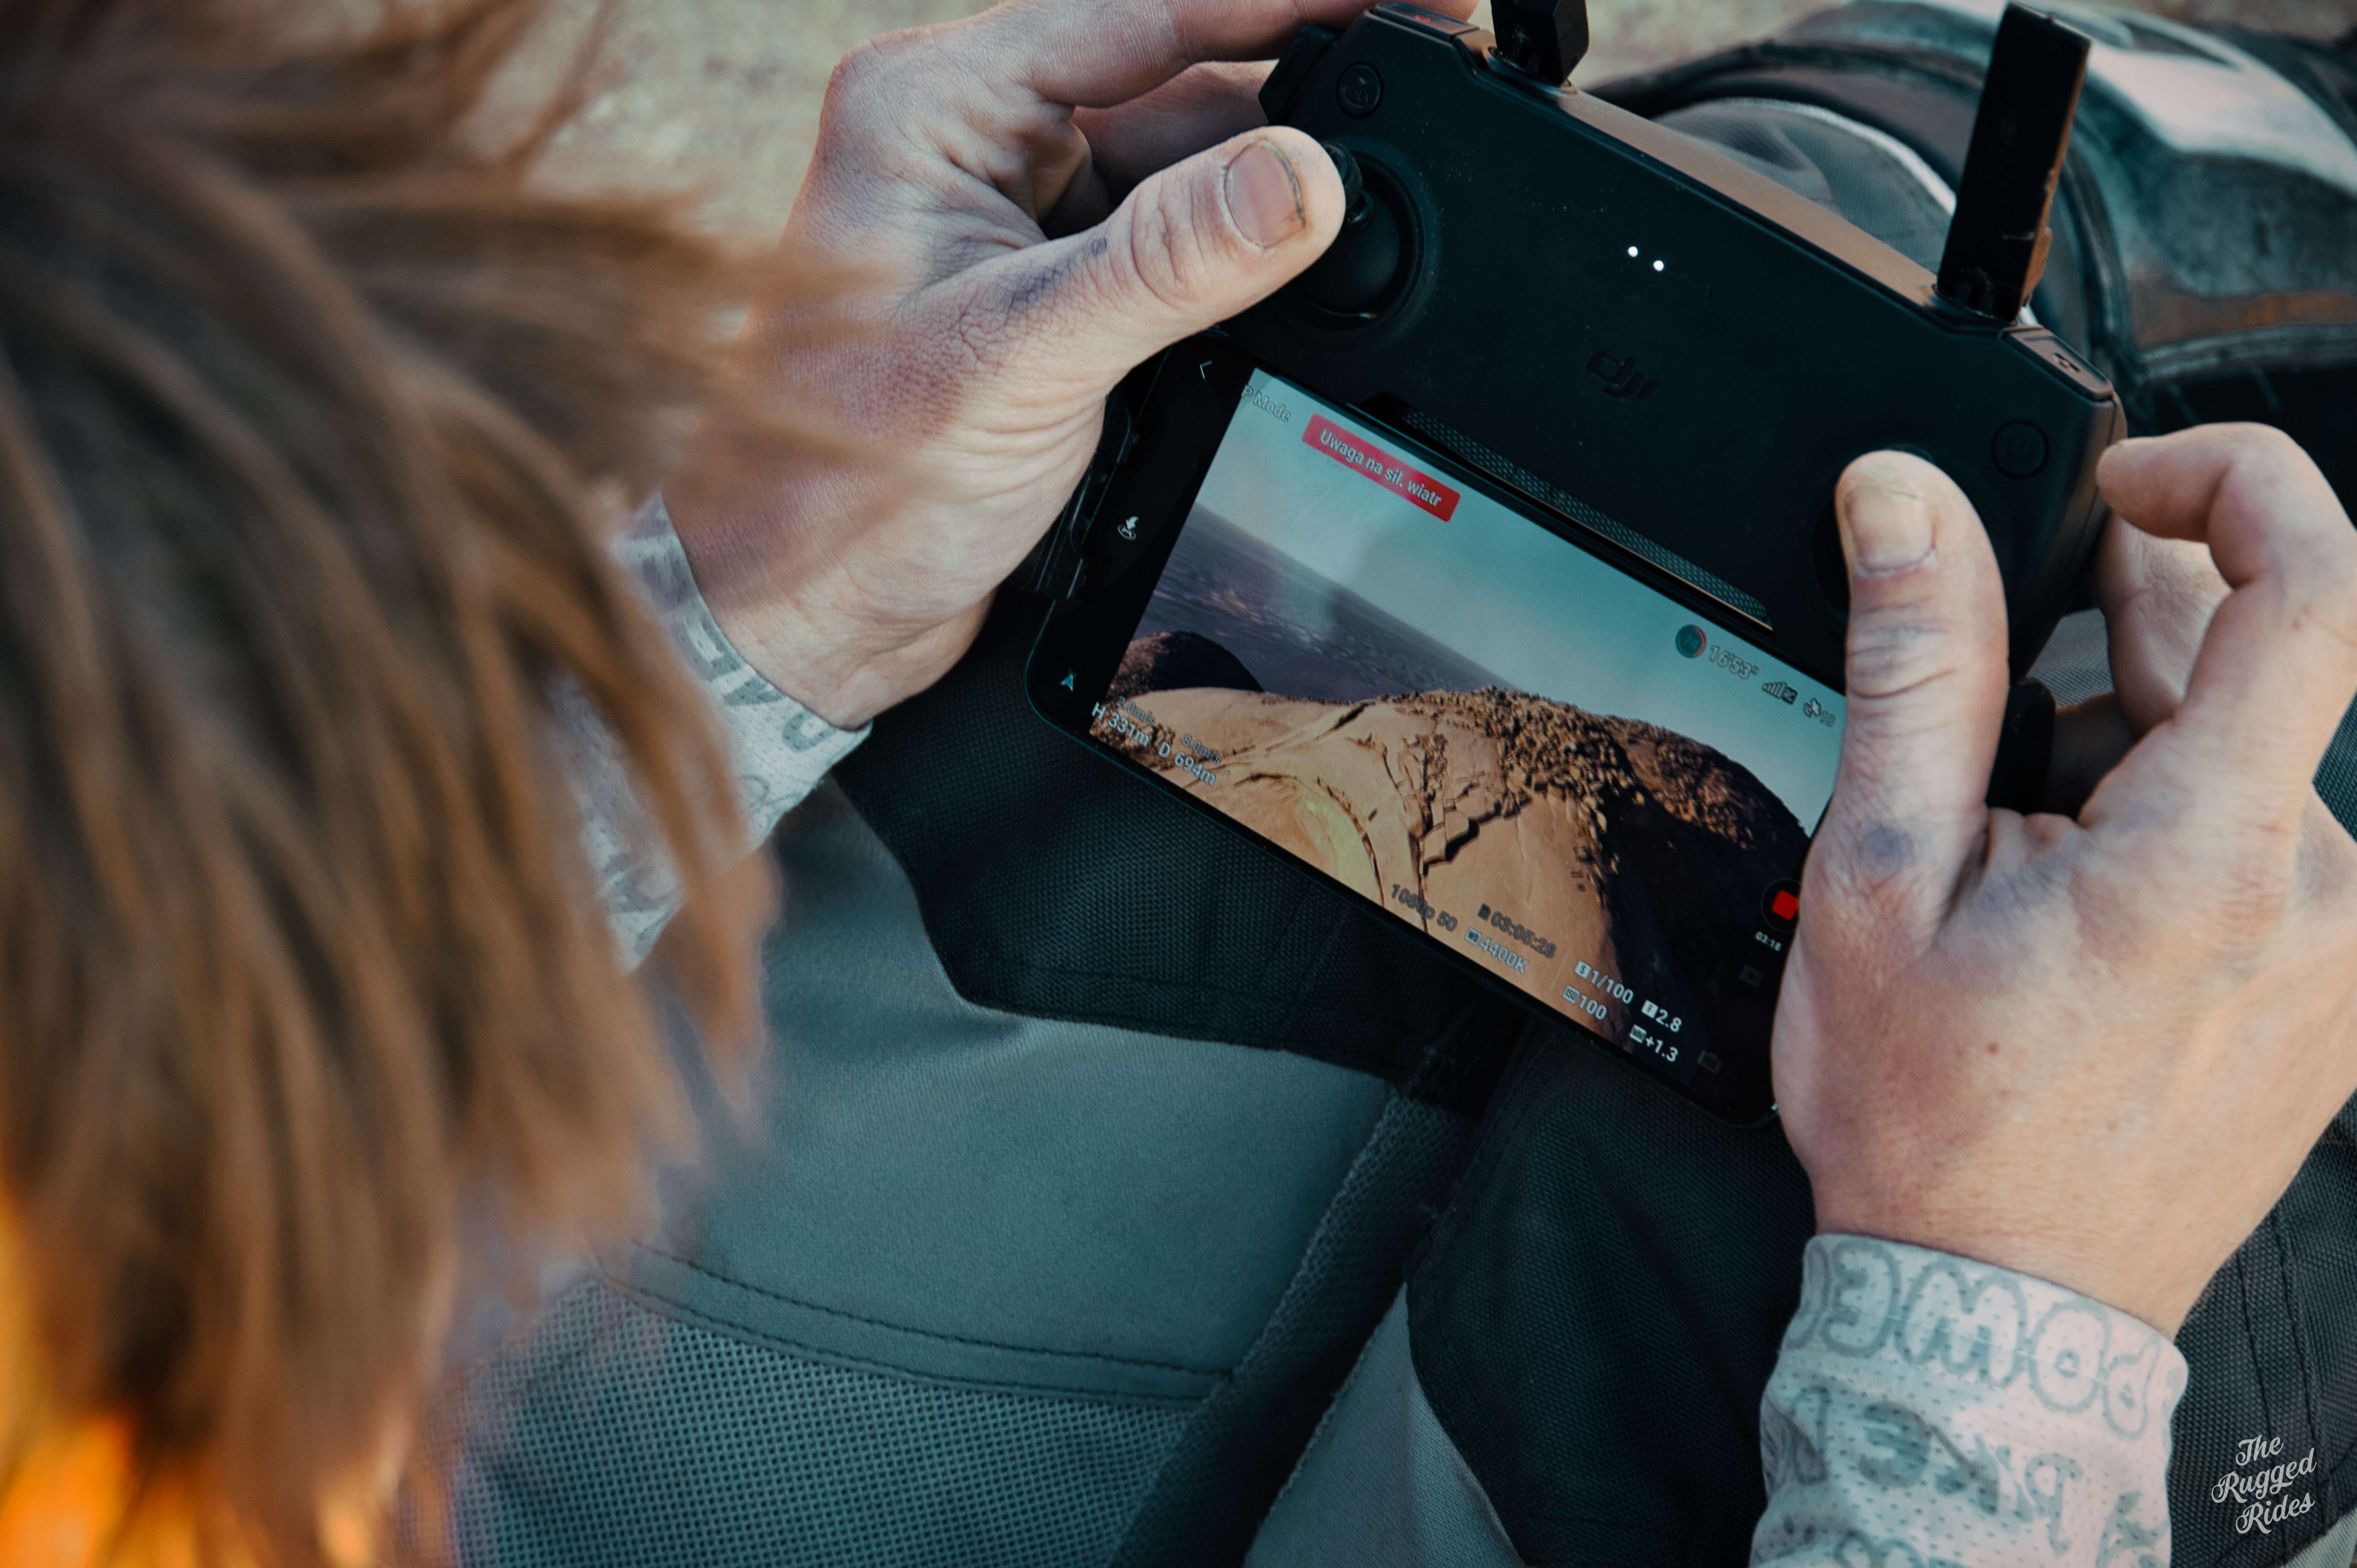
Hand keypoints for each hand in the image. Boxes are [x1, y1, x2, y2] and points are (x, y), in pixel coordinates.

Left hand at [664, 0, 1431, 727]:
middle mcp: (975, 142)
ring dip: (1275, 190)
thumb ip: (1170, 265)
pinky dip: (1242, 262)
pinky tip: (1308, 273)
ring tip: (1377, 208)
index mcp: (936, 107)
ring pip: (1188, 170)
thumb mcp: (1022, 358)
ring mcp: (1015, 218)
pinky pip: (1174, 249)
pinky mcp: (1051, 293)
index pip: (1147, 9)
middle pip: (1181, 80)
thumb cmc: (847, 484)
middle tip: (1434, 79)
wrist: (810, 611)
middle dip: (1302, 95)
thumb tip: (1304, 177)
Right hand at [1774, 426, 2356, 1332]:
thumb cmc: (1935, 1118)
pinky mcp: (2342, 993)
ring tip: (2020, 839)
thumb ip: (1918, 667)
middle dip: (2127, 634)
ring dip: (2144, 742)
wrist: (1999, 1297)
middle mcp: (2325, 904)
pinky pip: (2285, 842)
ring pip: (2262, 757)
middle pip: (2263, 668)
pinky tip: (2082, 883)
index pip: (2316, 585)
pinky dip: (2186, 816)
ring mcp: (2345, 957)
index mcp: (2215, 861)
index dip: (2232, 481)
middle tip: (2003, 688)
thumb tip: (1905, 508)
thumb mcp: (1882, 874)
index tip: (2132, 481)